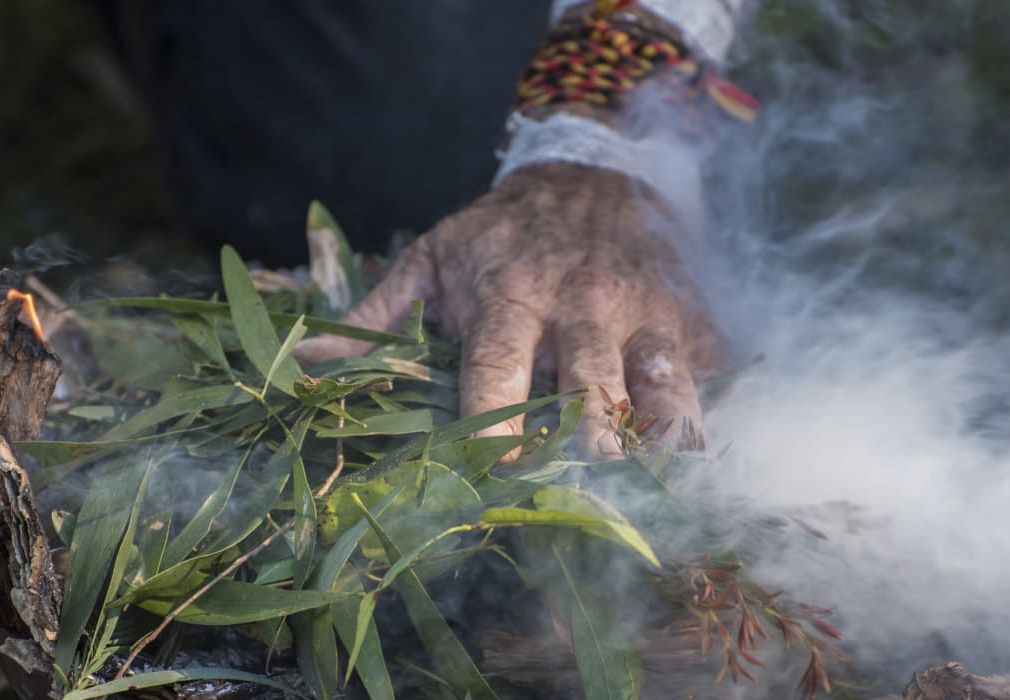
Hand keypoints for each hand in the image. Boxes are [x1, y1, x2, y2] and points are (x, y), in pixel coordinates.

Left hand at [295, 161, 723, 456]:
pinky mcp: (688, 317)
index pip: (499, 371)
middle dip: (587, 437)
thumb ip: (376, 313)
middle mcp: (579, 307)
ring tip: (654, 471)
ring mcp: (641, 314)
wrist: (594, 170)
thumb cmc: (502, 230)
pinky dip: (703, 418)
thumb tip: (304, 359)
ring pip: (661, 384)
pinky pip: (705, 376)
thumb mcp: (433, 256)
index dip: (496, 426)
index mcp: (509, 297)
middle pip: (588, 386)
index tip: (496, 473)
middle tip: (586, 476)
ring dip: (658, 434)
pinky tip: (694, 455)